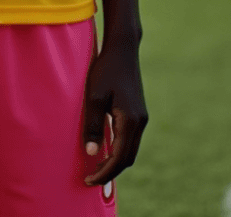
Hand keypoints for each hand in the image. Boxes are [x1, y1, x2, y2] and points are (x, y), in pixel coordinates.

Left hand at [82, 39, 147, 186]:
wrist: (122, 49)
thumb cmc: (105, 69)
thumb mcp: (93, 96)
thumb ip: (93, 125)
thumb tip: (92, 153)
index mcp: (130, 121)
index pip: (119, 158)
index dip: (104, 173)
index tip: (89, 180)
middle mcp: (140, 122)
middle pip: (128, 158)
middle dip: (111, 171)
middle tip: (91, 178)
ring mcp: (141, 118)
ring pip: (130, 150)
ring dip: (116, 161)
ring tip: (96, 167)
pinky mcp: (138, 113)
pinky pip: (130, 139)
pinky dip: (119, 149)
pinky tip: (106, 148)